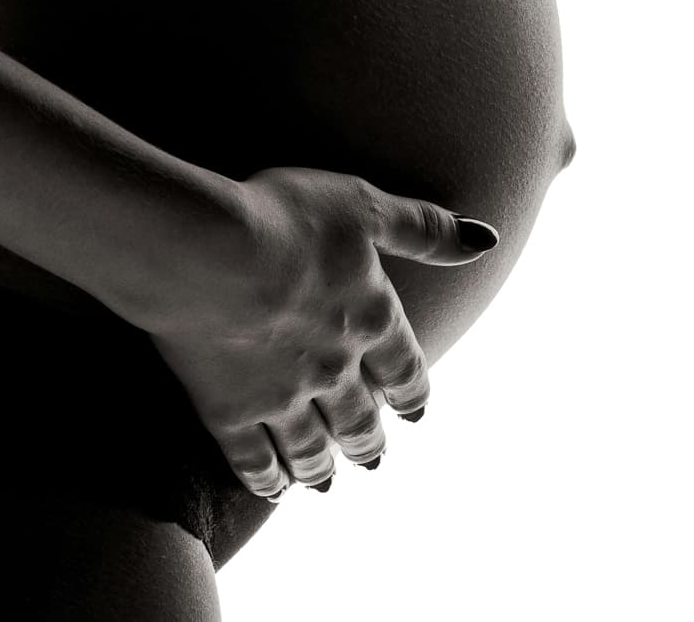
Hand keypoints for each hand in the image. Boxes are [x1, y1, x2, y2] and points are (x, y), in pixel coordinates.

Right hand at [133, 165, 498, 499]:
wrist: (207, 251)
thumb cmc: (284, 217)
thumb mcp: (362, 204)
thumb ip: (422, 227)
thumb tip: (486, 239)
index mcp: (370, 318)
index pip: (404, 369)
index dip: (411, 393)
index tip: (414, 414)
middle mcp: (334, 368)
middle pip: (359, 420)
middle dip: (367, 442)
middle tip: (373, 461)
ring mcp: (281, 397)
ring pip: (310, 447)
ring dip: (320, 467)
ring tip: (324, 483)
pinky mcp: (229, 412)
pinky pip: (253, 458)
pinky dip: (266, 478)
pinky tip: (271, 488)